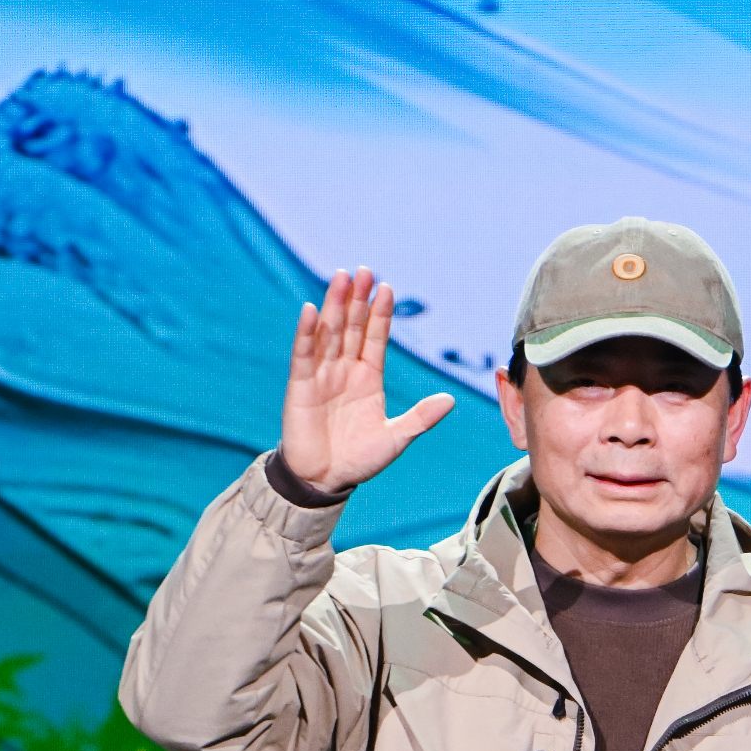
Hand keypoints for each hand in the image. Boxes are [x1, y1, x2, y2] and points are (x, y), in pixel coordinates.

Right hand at [281, 267, 455, 494]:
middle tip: (365, 270)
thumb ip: (420, 418)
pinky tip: (310, 310)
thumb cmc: (359, 459)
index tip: (388, 288)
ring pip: (329, 333)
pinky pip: (304, 354)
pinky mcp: (301, 386)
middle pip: (353, 327)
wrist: (325, 480)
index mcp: (368, 378)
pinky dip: (306, 333)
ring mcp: (322, 375)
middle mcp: (345, 370)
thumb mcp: (395, 438)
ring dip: (334, 305)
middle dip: (358, 299)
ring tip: (341, 277)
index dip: (381, 314)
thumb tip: (450, 400)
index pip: (376, 338)